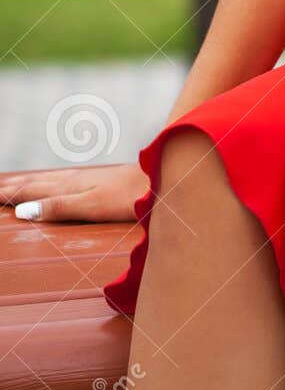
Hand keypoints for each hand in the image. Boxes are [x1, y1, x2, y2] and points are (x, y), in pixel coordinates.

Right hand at [0, 162, 148, 223]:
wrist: (163, 178)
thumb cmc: (129, 196)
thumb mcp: (91, 206)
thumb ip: (59, 208)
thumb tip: (23, 211)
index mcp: (69, 187)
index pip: (32, 192)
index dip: (11, 195)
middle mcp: (76, 180)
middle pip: (38, 184)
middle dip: (15, 187)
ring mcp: (88, 179)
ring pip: (51, 180)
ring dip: (30, 183)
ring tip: (15, 184)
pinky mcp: (101, 182)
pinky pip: (65, 181)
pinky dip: (50, 182)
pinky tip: (56, 183)